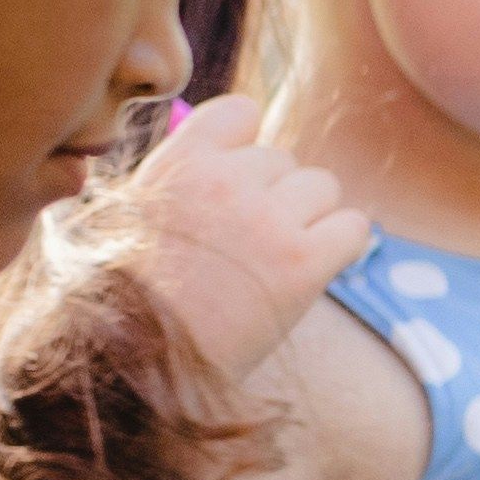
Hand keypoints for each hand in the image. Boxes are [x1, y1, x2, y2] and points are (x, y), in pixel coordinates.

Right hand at [102, 95, 363, 386]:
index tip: (238, 179)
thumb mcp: (126, 220)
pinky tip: (313, 270)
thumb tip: (221, 153)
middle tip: (249, 244)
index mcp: (177, 164)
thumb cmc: (126, 302)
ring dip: (309, 218)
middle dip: (273, 195)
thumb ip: (172, 182)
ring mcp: (267, 219)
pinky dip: (341, 246)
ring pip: (322, 188)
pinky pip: (353, 227)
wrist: (139, 366)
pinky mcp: (304, 262)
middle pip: (284, 159)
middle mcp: (225, 180)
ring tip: (276, 260)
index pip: (239, 113)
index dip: (245, 146)